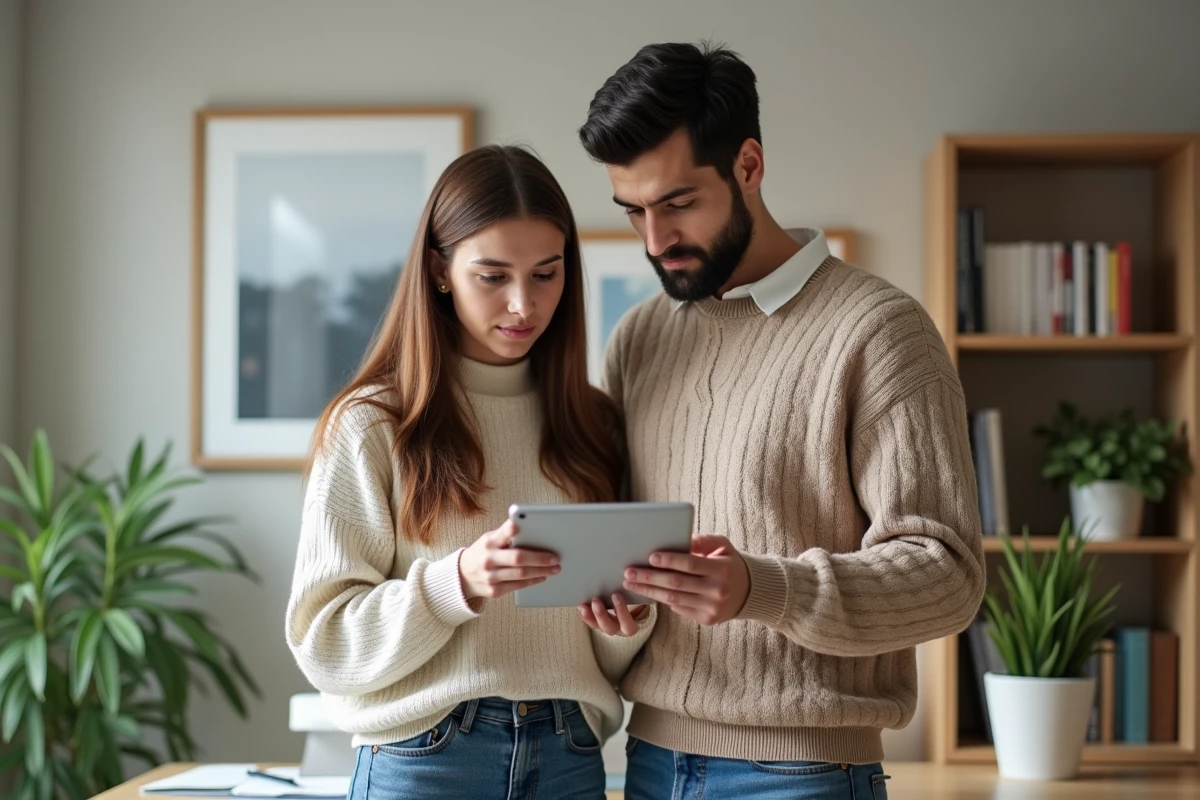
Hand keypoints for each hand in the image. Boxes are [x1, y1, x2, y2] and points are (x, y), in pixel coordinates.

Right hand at [459, 520, 559, 599]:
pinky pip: (518, 586)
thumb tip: (531, 528)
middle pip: (517, 558)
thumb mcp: (490, 539)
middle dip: (539, 558)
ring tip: (554, 568)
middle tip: (555, 558)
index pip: (501, 534)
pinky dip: (532, 581)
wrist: (463, 575)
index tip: (519, 526)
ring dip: (541, 571)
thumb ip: (506, 535)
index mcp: (488, 542)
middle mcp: (488, 559)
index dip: (509, 530)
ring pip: (521, 574)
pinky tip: (542, 577)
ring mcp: (490, 577)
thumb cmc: (484, 552)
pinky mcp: (494, 591)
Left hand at [578, 593, 649, 636]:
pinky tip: (581, 605)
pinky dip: (585, 613)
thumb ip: (637, 592)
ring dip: (590, 616)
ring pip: (597, 626)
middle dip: (601, 615)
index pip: (629, 626)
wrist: (633, 603)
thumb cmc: (637, 598)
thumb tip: (637, 576)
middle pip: (610, 628)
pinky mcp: (597, 621)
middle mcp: (618, 628)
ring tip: (584, 605)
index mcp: (631, 625)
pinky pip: (590, 621)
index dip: (622, 612)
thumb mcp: (639, 598)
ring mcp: (607, 625)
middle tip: (596, 600)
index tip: (616, 595)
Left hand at [622, 535, 749, 625]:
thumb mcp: (723, 546)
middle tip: (629, 572)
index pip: (691, 564)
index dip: (670, 560)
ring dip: (649, 591)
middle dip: (650, 578)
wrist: (750, 592)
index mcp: (722, 570)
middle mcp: (717, 591)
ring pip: (674, 600)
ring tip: (631, 583)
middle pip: (677, 584)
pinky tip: (647, 592)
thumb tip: (681, 539)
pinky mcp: (706, 620)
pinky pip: (679, 609)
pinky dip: (662, 600)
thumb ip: (703, 541)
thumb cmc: (730, 564)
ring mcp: (712, 608)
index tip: (650, 557)